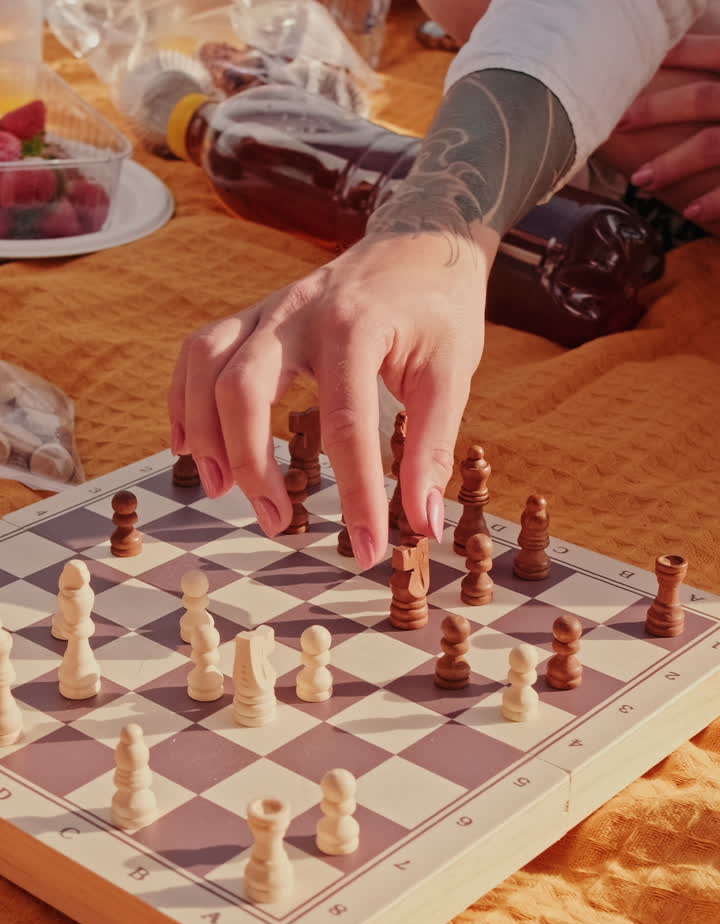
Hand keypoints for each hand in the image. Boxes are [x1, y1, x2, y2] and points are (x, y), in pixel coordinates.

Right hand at [168, 229, 494, 568]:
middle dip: (250, 464)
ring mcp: (268, 310)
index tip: (367, 548)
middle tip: (276, 521)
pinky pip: (197, 351)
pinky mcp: (254, 317)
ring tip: (219, 489)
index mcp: (355, 326)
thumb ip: (432, 448)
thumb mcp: (452, 373)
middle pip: (242, 386)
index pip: (344, 425)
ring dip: (203, 432)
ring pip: (205, 363)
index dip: (354, 495)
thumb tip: (423, 523)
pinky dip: (183, 400)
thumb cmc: (437, 309)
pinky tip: (189, 447)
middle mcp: (299, 312)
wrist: (420, 241)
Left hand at [617, 35, 719, 221]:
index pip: (713, 54)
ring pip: (713, 143)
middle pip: (701, 98)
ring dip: (673, 163)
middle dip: (655, 111)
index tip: (634, 66)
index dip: (676, 56)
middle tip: (618, 122)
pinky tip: (689, 213)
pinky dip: (714, 200)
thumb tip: (709, 41)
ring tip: (641, 180)